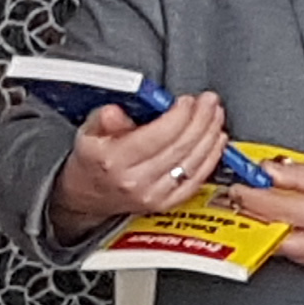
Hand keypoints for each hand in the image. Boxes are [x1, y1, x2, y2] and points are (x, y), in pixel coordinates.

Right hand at [45, 94, 231, 237]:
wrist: (87, 195)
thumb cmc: (91, 160)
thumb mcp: (88, 132)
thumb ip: (104, 118)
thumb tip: (115, 112)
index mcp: (114, 160)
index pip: (157, 135)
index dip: (179, 115)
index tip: (187, 100)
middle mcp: (134, 181)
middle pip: (179, 146)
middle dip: (200, 119)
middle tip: (209, 101)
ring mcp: (152, 195)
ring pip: (192, 162)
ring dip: (209, 135)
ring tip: (215, 115)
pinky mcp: (164, 204)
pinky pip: (195, 180)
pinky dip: (210, 158)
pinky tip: (216, 141)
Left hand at [248, 156, 303, 272]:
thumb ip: (297, 173)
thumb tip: (267, 171)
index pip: (276, 206)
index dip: (250, 195)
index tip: (239, 185)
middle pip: (270, 231)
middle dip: (249, 214)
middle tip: (238, 198)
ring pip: (276, 246)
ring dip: (261, 227)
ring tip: (255, 209)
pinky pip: (289, 253)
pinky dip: (278, 237)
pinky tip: (276, 223)